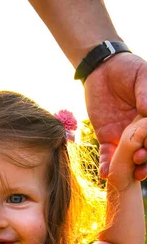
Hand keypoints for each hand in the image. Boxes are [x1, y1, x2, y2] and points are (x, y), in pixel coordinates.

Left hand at [84, 52, 146, 180]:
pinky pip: (107, 154)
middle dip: (145, 160)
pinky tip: (105, 173)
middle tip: (139, 162)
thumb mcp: (141, 76)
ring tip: (123, 175)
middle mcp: (141, 130)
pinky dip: (106, 165)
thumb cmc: (127, 68)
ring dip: (128, 169)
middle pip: (146, 150)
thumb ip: (145, 92)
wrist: (101, 69)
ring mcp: (125, 136)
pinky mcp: (107, 138)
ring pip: (129, 157)